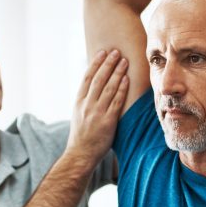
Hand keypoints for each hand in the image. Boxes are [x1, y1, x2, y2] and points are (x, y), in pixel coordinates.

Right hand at [68, 49, 128, 164]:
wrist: (80, 154)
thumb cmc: (81, 136)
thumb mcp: (78, 115)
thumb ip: (86, 101)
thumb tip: (95, 88)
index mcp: (78, 102)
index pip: (87, 78)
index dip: (95, 64)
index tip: (102, 53)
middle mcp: (86, 105)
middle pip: (98, 79)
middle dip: (108, 63)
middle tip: (116, 52)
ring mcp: (96, 113)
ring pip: (108, 87)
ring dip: (117, 72)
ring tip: (124, 61)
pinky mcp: (107, 121)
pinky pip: (116, 101)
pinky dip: (121, 89)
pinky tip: (126, 79)